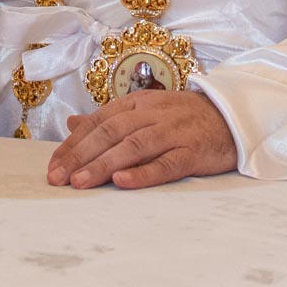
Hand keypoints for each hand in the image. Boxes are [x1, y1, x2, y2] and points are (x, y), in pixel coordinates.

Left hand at [46, 91, 237, 189]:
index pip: (97, 123)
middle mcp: (152, 115)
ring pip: (133, 147)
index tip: (52, 166)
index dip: (73, 144)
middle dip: (80, 156)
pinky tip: (123, 182)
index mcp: (137, 104)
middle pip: (110, 133)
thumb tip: (73, 124)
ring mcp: (173, 133)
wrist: (234, 116)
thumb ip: (109, 119)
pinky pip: (166, 163)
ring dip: (104, 164)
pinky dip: (143, 173)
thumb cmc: (184, 118)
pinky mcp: (193, 153)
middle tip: (57, 178)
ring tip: (80, 182)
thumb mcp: (145, 112)